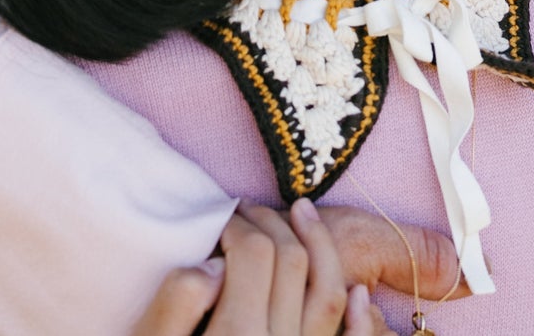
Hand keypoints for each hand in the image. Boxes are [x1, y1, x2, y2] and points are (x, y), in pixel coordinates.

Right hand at [134, 203, 390, 334]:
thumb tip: (212, 264)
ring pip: (329, 296)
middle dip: (271, 225)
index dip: (236, 225)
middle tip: (245, 212)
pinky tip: (359, 293)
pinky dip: (359, 320)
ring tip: (300, 213)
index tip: (216, 220)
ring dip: (320, 248)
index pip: (254, 255)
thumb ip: (174, 307)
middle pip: (293, 264)